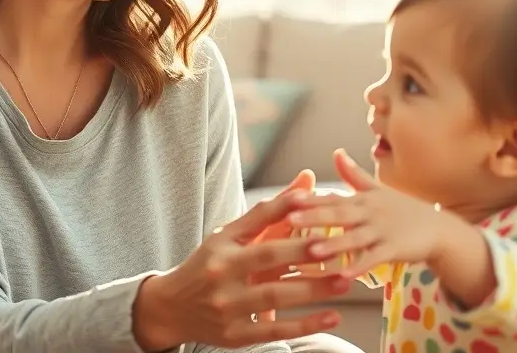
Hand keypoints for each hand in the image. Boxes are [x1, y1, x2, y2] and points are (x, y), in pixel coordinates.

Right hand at [133, 187, 347, 350]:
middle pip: (268, 259)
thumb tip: (308, 180)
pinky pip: (274, 330)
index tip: (319, 205)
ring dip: (313, 289)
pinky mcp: (235, 335)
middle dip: (306, 253)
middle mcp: (222, 273)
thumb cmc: (209, 264)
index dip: (288, 213)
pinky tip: (333, 317)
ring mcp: (227, 307)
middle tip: (341, 248)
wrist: (170, 308)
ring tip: (345, 282)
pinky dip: (305, 325)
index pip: (257, 223)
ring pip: (275, 296)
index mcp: (222, 245)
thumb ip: (271, 211)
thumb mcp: (231, 234)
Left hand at [288, 149, 448, 277]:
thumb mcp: (378, 191)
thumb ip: (354, 175)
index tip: (288, 198)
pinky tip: (344, 275)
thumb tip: (337, 152)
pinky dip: (360, 266)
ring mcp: (383, 231)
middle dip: (315, 216)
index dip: (310, 198)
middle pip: (339, 214)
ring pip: (355, 238)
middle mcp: (370, 212)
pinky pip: (375, 259)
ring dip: (334, 244)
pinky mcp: (395, 249)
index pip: (333, 197)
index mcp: (363, 199)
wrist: (439, 229)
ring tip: (312, 250)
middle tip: (290, 218)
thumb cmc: (404, 210)